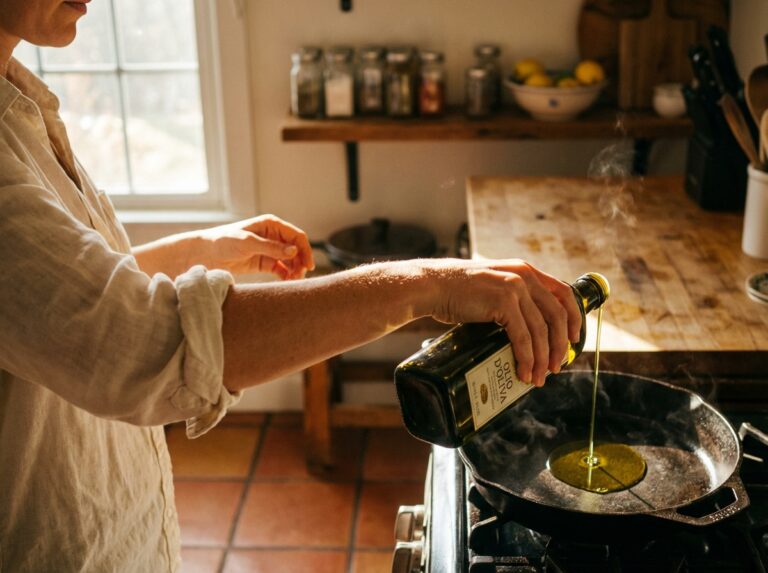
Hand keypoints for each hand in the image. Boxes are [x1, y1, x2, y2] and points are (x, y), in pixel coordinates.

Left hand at [196, 215, 314, 278]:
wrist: (203, 254)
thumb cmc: (222, 242)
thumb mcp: (248, 243)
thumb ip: (271, 247)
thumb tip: (294, 251)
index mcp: (271, 225)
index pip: (296, 236)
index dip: (305, 250)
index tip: (308, 265)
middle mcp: (272, 236)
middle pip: (296, 249)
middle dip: (300, 262)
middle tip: (299, 276)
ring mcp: (269, 250)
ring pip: (290, 260)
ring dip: (294, 270)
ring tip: (292, 281)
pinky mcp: (263, 263)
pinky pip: (281, 269)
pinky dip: (286, 276)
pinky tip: (286, 282)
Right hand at [424, 259, 581, 386]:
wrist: (433, 286)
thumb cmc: (457, 290)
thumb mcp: (492, 285)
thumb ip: (510, 297)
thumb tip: (522, 328)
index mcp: (525, 271)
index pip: (563, 293)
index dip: (574, 318)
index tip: (574, 339)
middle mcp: (524, 276)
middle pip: (557, 316)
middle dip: (560, 346)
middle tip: (555, 367)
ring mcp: (514, 288)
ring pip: (541, 331)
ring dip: (542, 358)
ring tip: (538, 377)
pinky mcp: (503, 302)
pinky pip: (523, 337)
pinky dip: (526, 357)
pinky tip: (523, 371)